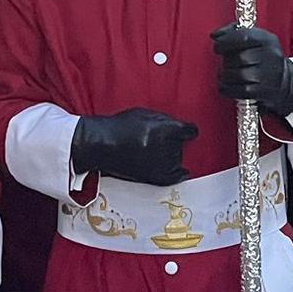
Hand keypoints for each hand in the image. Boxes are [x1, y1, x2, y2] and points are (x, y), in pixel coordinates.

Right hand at [70, 107, 198, 185]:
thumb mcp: (145, 114)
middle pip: (182, 145)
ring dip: (173, 156)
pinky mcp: (155, 177)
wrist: (103, 145)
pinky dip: (179, 174)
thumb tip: (180, 128)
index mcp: (167, 130)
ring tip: (155, 151)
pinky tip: (183, 172)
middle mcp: (168, 148)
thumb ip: (165, 121)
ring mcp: (162, 164)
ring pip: (178, 159)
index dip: (189, 131)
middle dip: (175, 142)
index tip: (189, 132)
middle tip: (159, 140)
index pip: (190, 131)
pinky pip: (175, 177)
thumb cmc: (121, 126)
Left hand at [211, 25, 292, 118]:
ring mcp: (268, 75)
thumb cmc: (262, 56)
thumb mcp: (255, 39)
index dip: (226, 41)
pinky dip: (227, 89)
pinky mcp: (263, 92)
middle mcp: (271, 56)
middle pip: (241, 57)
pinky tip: (225, 85)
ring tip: (225, 74)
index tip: (217, 47)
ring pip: (239, 75)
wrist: (284, 82)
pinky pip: (240, 91)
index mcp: (267, 40)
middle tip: (224, 63)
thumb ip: (234, 31)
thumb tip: (215, 35)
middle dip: (227, 61)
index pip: (245, 37)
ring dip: (225, 76)